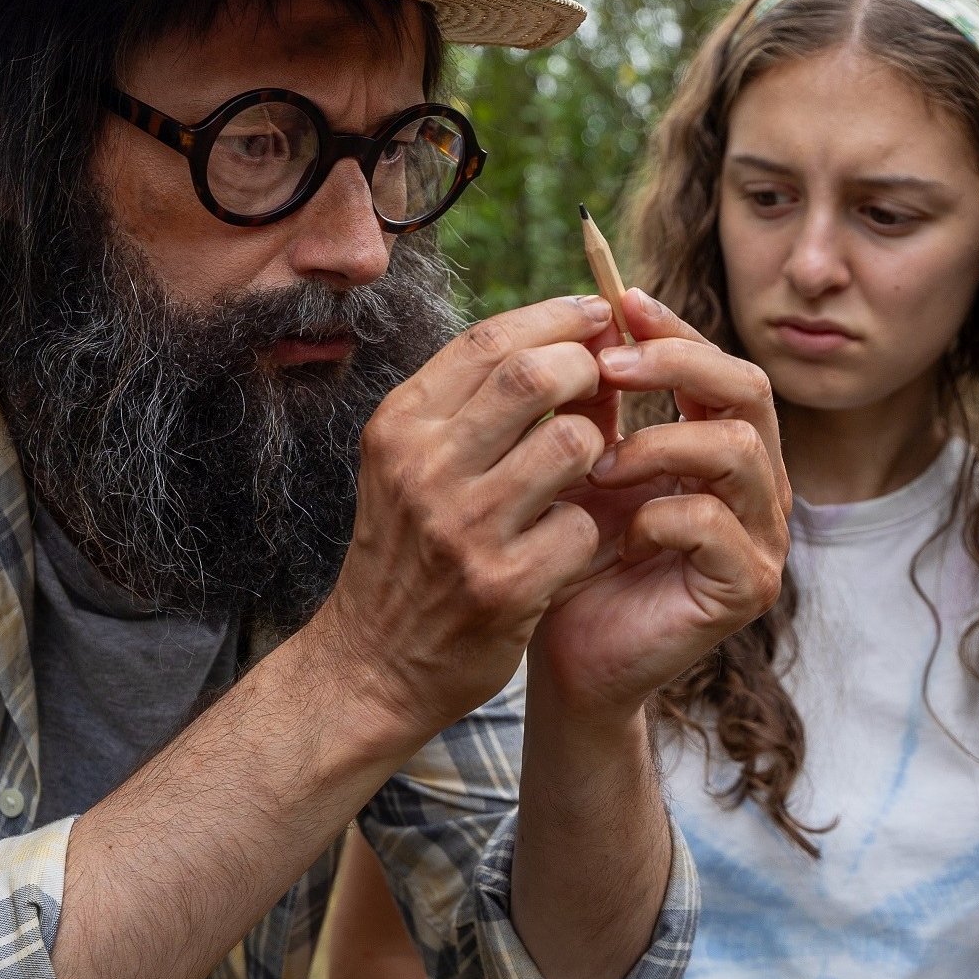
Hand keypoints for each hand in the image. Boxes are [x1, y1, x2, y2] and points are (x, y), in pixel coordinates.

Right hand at [309, 294, 618, 739]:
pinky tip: (569, 541)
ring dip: (598, 450)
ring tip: (588, 470)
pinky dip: (590, 529)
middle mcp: (424, 468)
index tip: (597, 315)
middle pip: (535, 375)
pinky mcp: (505, 586)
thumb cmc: (407, 550)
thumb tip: (564, 338)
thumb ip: (471, 405)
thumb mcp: (409, 463)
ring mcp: (464, 528)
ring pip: (574, 444)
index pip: (489, 341)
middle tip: (606, 385)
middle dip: (587, 369)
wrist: (372, 663)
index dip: (556, 317)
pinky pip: (582, 526)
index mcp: (399, 425)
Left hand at [536, 288, 790, 716]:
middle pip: (750, 390)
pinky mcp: (749, 586)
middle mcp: (755, 484)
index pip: (717, 363)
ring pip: (739, 449)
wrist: (567, 656)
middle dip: (678, 364)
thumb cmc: (570, 556)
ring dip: (660, 443)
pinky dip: (659, 514)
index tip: (618, 301)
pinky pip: (715, 523)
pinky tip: (620, 532)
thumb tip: (590, 322)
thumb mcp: (578, 464)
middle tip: (610, 362)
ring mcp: (762, 536)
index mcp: (719, 444)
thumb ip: (595, 404)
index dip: (673, 328)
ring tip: (598, 463)